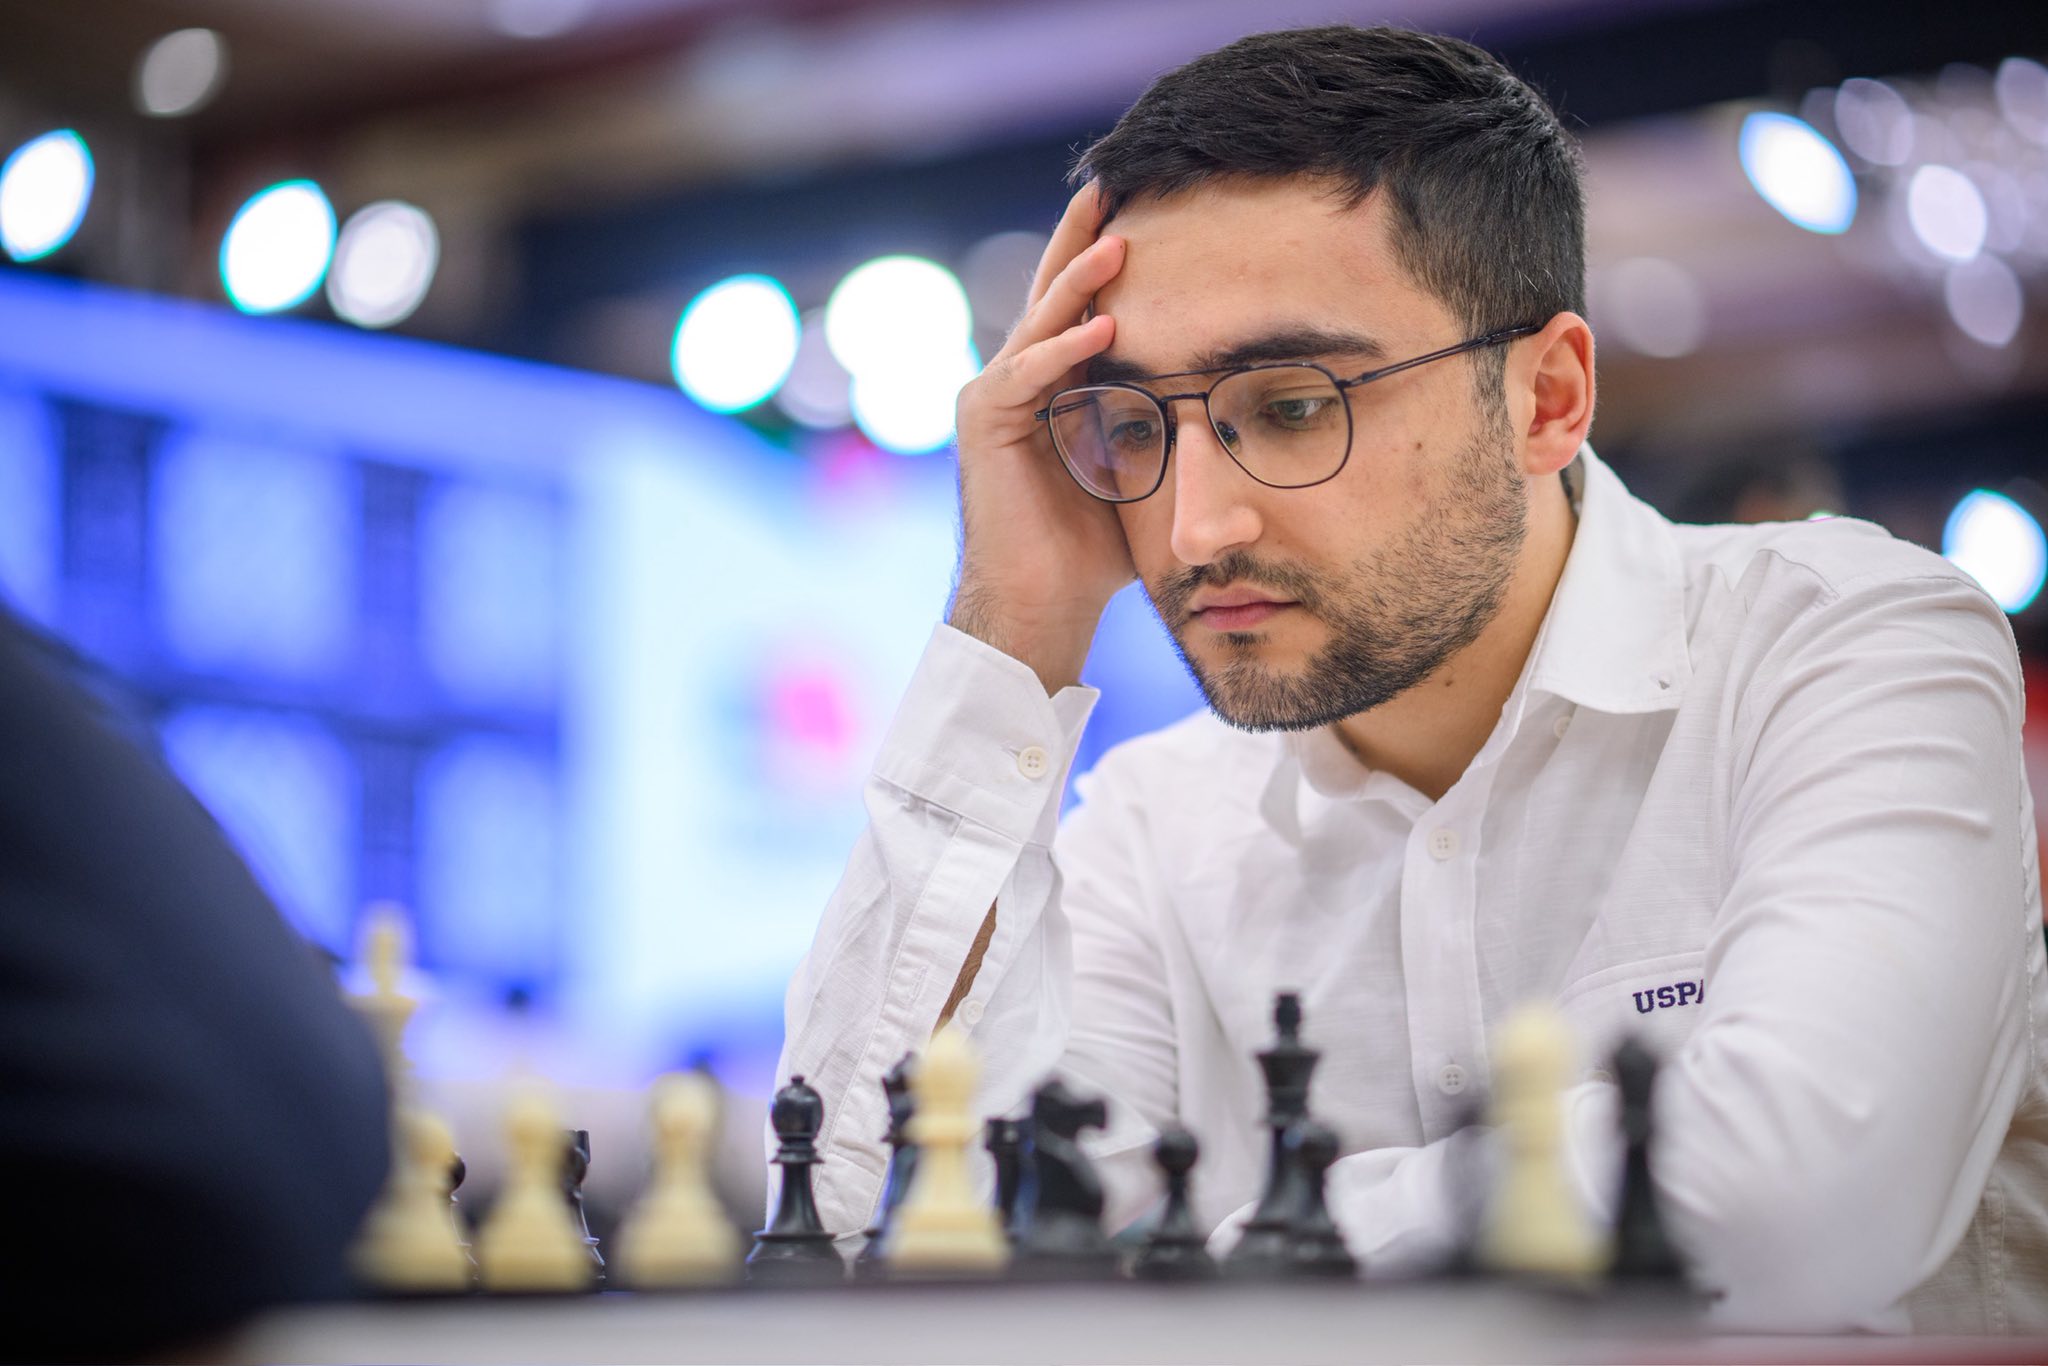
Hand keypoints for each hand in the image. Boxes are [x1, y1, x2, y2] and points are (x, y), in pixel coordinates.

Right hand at [949, 183, 1132, 692]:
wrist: (1041, 603)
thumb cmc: (1095, 551)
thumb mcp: (1144, 471)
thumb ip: (1167, 430)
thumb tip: (1233, 406)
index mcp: (1054, 387)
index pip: (1079, 307)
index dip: (1104, 258)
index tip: (1142, 211)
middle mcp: (1016, 381)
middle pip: (1052, 294)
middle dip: (1084, 240)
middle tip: (1113, 185)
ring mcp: (995, 397)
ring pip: (1041, 324)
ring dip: (1080, 281)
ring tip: (1120, 241)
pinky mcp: (985, 422)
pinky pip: (1029, 374)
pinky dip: (1064, 348)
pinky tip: (1103, 323)